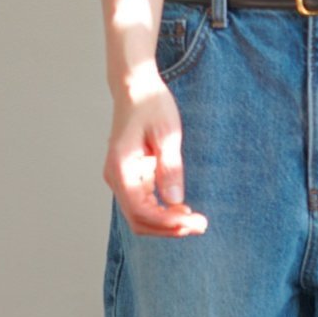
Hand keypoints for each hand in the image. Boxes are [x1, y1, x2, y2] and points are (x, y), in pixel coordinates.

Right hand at [105, 79, 207, 237]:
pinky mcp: (130, 178)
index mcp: (121, 168)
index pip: (140, 211)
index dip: (167, 222)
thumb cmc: (151, 105)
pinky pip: (144, 205)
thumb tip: (175, 201)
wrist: (135, 87)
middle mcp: (116, 178)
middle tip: (201, 225)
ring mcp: (121, 180)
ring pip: (141, 217)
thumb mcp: (167, 133)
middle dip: (169, 228)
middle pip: (139, 220)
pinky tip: (183, 209)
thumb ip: (170, 168)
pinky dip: (163, 213)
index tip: (193, 222)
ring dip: (167, 224)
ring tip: (196, 221)